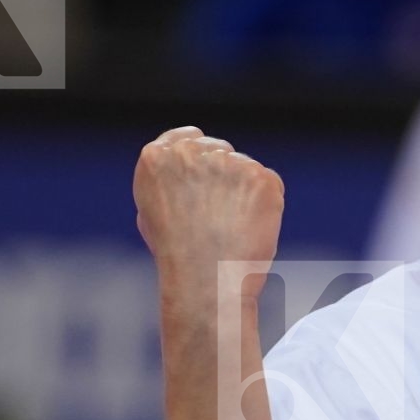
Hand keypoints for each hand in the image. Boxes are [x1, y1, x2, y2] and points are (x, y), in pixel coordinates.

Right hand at [132, 125, 284, 302]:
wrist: (206, 282)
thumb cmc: (177, 256)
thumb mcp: (151, 210)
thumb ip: (170, 180)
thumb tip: (190, 169)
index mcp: (157, 157)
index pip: (188, 136)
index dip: (201, 155)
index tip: (208, 175)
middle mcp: (191, 152)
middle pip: (219, 149)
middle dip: (224, 174)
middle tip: (220, 214)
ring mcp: (228, 162)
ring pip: (245, 167)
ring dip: (244, 190)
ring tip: (231, 228)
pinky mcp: (261, 177)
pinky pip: (268, 183)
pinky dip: (266, 203)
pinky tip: (249, 227)